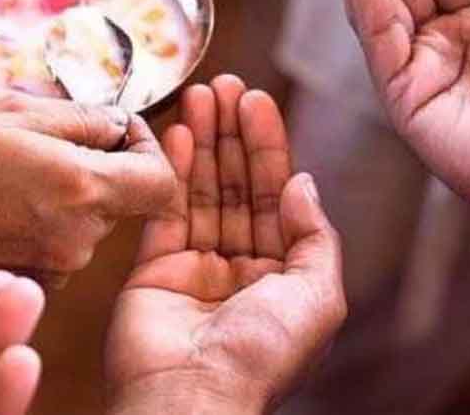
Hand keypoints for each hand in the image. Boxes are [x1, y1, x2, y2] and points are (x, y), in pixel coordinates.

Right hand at [0, 91, 175, 289]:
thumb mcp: (10, 107)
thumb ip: (82, 117)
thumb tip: (122, 124)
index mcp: (81, 190)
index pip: (164, 182)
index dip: (151, 148)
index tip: (120, 126)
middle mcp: (76, 240)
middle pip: (122, 200)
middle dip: (99, 164)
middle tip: (49, 136)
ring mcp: (52, 268)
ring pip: (87, 222)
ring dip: (67, 191)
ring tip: (12, 166)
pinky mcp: (27, 281)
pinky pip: (56, 244)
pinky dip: (42, 219)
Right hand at [104, 76, 346, 414]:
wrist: (190, 397)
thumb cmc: (259, 357)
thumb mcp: (317, 297)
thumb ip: (314, 235)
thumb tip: (301, 182)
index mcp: (281, 276)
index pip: (275, 196)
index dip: (269, 147)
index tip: (257, 101)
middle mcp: (239, 268)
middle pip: (236, 185)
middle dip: (232, 135)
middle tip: (225, 85)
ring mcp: (193, 267)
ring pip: (201, 191)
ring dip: (202, 141)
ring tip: (200, 94)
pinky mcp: (152, 269)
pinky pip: (165, 210)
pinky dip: (172, 170)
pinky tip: (178, 134)